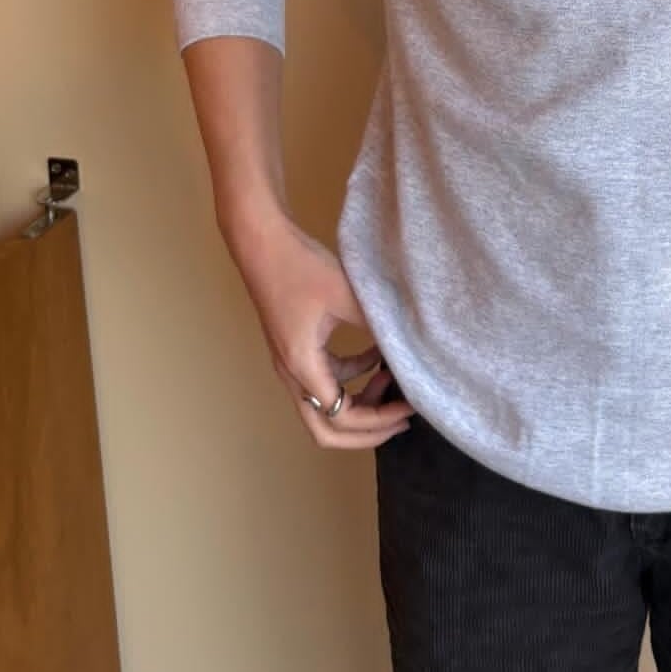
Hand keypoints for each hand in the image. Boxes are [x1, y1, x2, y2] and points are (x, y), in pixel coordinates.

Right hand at [226, 204, 414, 449]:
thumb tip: (408, 346)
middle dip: (366, 430)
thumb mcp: (345, 295)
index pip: (341, 418)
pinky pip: (325, 376)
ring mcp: (291, 360)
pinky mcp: (295, 344)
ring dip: (359, 400)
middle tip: (400, 419)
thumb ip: (377, 326)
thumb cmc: (300, 267)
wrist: (262, 241)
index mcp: (303, 367)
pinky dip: (352, 374)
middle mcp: (292, 373)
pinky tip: (376, 356)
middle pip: (326, 428)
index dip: (377, 422)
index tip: (408, 408)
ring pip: (325, 404)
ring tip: (392, 382)